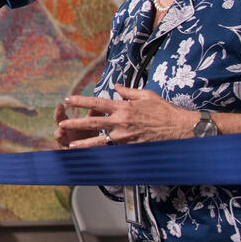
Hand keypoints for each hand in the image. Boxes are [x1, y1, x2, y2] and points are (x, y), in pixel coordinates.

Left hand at [58, 85, 198, 146]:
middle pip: (93, 123)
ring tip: (71, 146)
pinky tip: (92, 155)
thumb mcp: (145, 95)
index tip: (68, 99)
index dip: (81, 101)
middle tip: (61, 124)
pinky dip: (102, 151)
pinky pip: (113, 149)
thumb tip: (116, 86)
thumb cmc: (164, 110)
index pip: (97, 103)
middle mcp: (121, 122)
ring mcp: (125, 136)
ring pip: (100, 140)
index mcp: (123, 107)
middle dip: (75, 123)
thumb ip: (128, 91)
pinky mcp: (130, 146)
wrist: (179, 128)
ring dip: (84, 143)